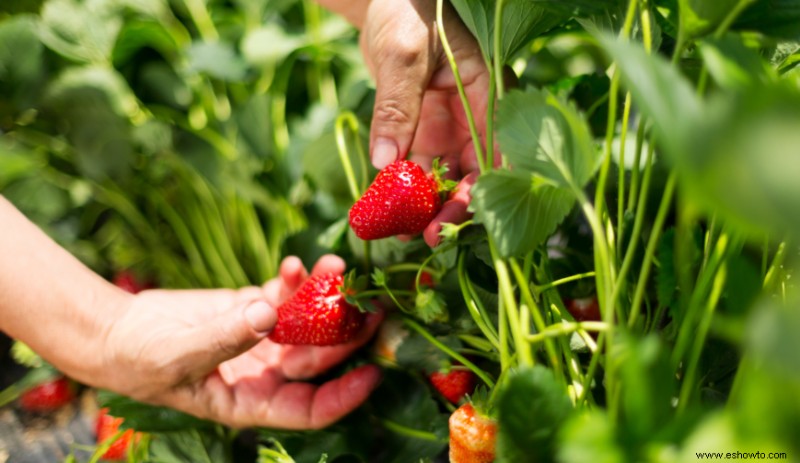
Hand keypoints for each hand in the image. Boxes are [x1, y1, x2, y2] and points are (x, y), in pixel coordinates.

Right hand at [102, 255, 381, 428]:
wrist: (114, 331)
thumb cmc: (139, 359)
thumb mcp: (178, 355)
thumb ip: (224, 337)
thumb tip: (269, 314)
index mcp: (251, 401)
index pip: (308, 409)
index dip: (343, 395)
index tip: (373, 373)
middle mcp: (263, 374)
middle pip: (317, 360)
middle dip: (346, 334)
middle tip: (370, 304)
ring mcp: (260, 340)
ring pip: (306, 323)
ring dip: (324, 296)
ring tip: (335, 266)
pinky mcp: (250, 309)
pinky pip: (283, 296)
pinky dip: (293, 281)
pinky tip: (297, 263)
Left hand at [359, 0, 492, 245]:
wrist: (382, 0)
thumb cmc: (407, 11)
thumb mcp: (404, 56)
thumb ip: (397, 107)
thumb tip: (386, 163)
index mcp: (489, 94)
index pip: (500, 151)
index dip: (486, 188)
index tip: (460, 215)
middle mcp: (474, 116)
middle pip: (473, 173)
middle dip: (453, 207)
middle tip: (428, 237)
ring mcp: (449, 126)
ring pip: (444, 177)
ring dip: (426, 206)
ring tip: (404, 233)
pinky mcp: (423, 131)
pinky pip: (416, 168)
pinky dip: (404, 191)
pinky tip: (389, 213)